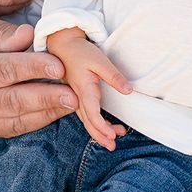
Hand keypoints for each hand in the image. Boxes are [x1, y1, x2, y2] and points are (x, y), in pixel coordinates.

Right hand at [0, 13, 76, 136]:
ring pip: (17, 120)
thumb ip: (0, 32)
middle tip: (73, 95)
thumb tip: (29, 35)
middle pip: (14, 101)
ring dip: (47, 113)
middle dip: (46, 98)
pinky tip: (58, 110)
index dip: (33, 69)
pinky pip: (16, 128)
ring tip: (72, 103)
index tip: (59, 65)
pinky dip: (39, 121)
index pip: (5, 71)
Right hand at [46, 28, 130, 150]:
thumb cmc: (81, 51)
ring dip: (98, 131)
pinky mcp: (75, 95)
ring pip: (85, 120)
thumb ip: (114, 76)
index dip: (102, 127)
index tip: (114, 135)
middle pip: (88, 122)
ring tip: (112, 140)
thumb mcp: (101, 61)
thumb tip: (129, 91)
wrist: (62, 44)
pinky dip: (93, 123)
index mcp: (84, 89)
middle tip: (113, 147)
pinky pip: (83, 114)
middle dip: (100, 136)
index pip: (92, 114)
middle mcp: (77, 96)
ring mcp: (74, 97)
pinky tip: (102, 126)